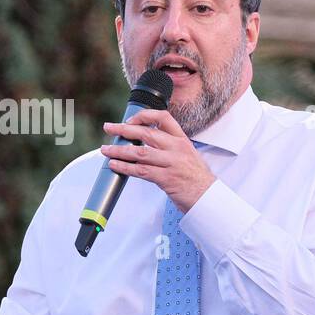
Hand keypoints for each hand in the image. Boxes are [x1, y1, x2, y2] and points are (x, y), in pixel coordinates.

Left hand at [100, 109, 216, 213]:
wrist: (208, 198)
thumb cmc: (197, 180)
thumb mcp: (188, 156)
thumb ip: (170, 148)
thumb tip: (146, 144)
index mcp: (182, 140)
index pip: (163, 118)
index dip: (144, 116)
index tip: (131, 120)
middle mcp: (177, 148)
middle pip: (146, 132)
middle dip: (123, 129)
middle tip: (109, 128)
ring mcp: (172, 163)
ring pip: (139, 152)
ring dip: (119, 150)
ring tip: (106, 150)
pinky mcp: (166, 179)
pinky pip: (140, 170)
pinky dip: (125, 167)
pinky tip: (115, 165)